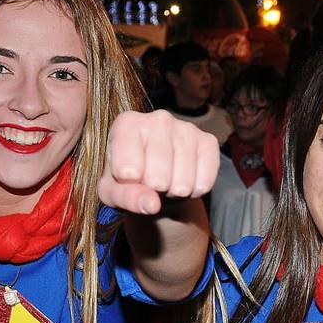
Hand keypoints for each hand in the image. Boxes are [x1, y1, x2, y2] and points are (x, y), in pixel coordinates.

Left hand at [99, 110, 219, 214]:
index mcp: (127, 123)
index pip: (127, 169)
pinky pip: (204, 183)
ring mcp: (187, 128)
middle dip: (154, 191)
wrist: (156, 176)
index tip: (128, 178)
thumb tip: (151, 204)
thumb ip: (125, 197)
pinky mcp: (209, 141)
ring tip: (167, 181)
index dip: (128, 184)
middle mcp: (159, 118)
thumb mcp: (113, 191)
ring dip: (174, 193)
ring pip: (183, 183)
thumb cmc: (128, 179)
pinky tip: (185, 180)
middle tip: (150, 182)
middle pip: (158, 178)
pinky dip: (194, 191)